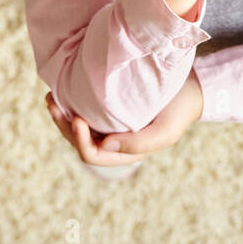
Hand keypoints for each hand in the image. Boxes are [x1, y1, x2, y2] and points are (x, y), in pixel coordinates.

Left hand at [44, 70, 203, 165]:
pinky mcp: (110, 108)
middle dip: (62, 125)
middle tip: (52, 102)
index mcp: (124, 152)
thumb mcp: (164, 131)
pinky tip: (64, 88)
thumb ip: (137, 144)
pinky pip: (85, 111)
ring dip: (62, 114)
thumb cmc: (178, 111)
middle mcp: (114, 142)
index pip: (92, 154)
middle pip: (79, 141)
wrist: (190, 90)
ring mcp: (111, 125)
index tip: (77, 117)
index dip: (79, 140)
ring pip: (78, 127)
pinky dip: (72, 103)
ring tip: (51, 96)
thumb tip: (105, 146)